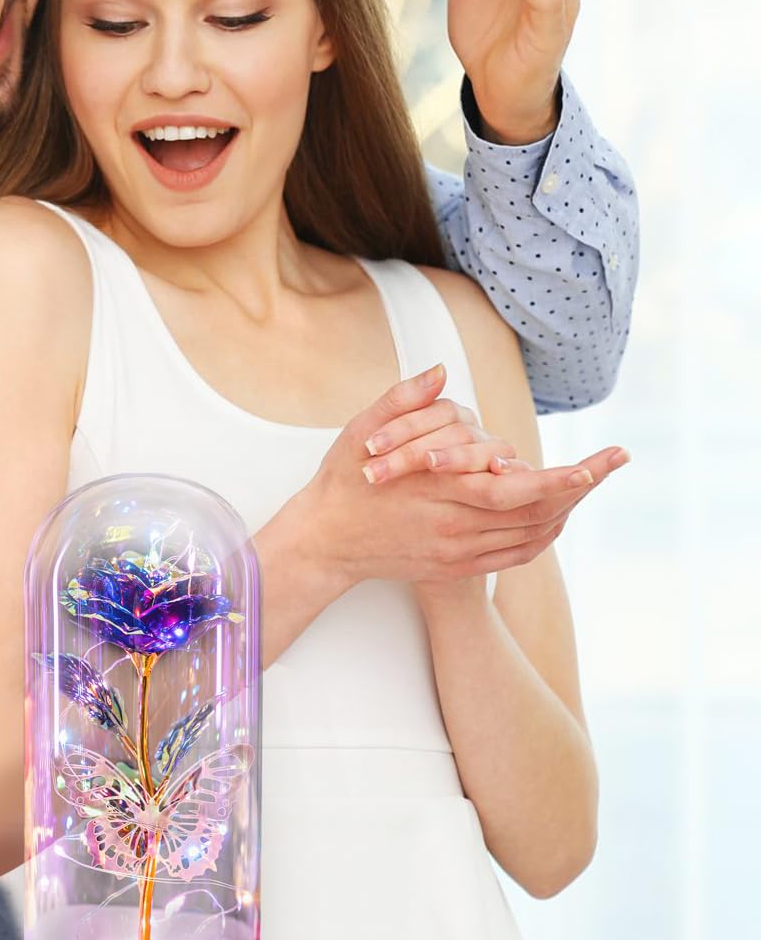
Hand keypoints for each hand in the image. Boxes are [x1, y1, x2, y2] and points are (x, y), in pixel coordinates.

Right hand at [279, 364, 626, 588]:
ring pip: (531, 535)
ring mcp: (458, 553)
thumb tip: (440, 372)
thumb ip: (401, 400)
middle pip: (536, 513)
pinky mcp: (456, 567)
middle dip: (581, 487)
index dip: (562, 479)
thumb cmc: (342, 482)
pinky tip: (556, 515)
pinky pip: (515, 555)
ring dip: (566, 509)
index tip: (595, 462)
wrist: (325, 541)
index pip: (516, 489)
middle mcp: (455, 528)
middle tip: (615, 461)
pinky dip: (543, 535)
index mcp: (437, 493)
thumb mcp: (361, 432)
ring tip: (591, 481)